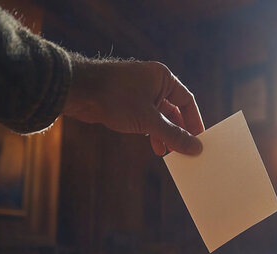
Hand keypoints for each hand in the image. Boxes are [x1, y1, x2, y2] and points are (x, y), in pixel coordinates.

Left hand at [63, 56, 203, 155]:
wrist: (78, 91)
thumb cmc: (115, 97)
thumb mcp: (149, 120)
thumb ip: (173, 135)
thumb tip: (195, 147)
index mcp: (163, 78)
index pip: (187, 101)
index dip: (194, 121)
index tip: (199, 140)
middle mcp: (153, 83)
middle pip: (174, 110)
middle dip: (179, 131)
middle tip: (185, 150)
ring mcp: (139, 92)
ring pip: (159, 117)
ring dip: (165, 134)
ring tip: (169, 152)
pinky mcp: (126, 102)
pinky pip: (146, 118)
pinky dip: (151, 132)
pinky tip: (154, 146)